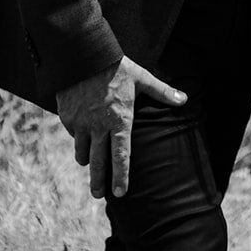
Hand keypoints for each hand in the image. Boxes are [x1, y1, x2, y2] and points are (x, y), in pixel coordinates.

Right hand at [56, 57, 186, 199]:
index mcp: (120, 120)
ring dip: (86, 160)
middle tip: (98, 196)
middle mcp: (98, 126)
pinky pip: (72, 133)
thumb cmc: (116, 66)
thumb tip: (184, 99)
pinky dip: (77, 137)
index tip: (121, 193)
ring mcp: (80, 123)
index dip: (121, 176)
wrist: (83, 54)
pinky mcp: (67, 116)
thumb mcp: (141, 78)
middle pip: (98, 162)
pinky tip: (80, 135)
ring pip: (82, 150)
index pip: (121, 155)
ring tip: (88, 165)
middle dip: (99, 181)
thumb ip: (162, 92)